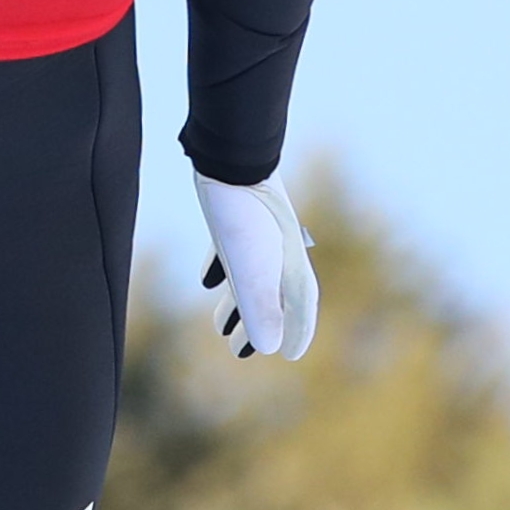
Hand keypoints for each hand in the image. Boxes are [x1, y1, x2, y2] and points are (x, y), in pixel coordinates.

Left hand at [193, 170, 318, 360]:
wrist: (230, 154)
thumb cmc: (243, 213)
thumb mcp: (250, 267)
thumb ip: (260, 307)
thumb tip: (268, 347)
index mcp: (290, 264)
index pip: (300, 306)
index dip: (297, 331)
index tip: (289, 355)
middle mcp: (279, 250)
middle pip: (273, 297)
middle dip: (257, 326)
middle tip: (239, 352)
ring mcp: (258, 234)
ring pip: (251, 278)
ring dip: (238, 304)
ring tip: (221, 326)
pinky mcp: (236, 219)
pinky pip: (233, 254)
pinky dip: (223, 272)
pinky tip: (209, 281)